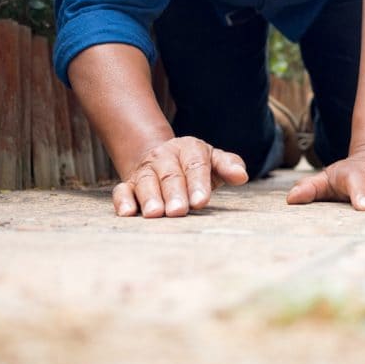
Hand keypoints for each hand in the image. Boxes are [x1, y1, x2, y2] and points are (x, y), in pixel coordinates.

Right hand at [112, 136, 248, 217]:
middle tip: (178, 211)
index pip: (195, 165)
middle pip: (170, 175)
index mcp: (189, 149)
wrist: (163, 158)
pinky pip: (122, 190)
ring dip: (150, 198)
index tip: (201, 201)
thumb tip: (242, 176)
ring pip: (146, 182)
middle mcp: (165, 157)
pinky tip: (128, 213)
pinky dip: (123, 201)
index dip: (198, 183)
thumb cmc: (195, 165)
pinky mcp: (128, 184)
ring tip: (155, 214)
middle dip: (174, 193)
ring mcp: (146, 170)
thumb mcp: (214, 161)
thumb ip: (229, 166)